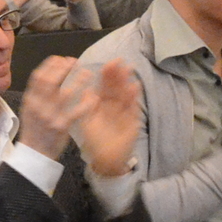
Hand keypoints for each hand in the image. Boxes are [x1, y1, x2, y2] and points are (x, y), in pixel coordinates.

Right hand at [16, 57, 91, 159]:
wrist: (35, 153)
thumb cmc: (35, 129)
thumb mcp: (29, 109)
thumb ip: (38, 94)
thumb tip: (48, 75)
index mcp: (29, 99)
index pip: (38, 76)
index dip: (50, 65)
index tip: (60, 58)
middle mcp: (38, 106)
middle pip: (50, 81)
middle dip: (63, 68)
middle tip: (74, 62)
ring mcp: (49, 116)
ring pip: (66, 93)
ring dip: (78, 81)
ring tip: (87, 73)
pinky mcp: (61, 127)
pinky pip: (77, 112)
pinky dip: (87, 103)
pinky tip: (94, 97)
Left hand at [76, 59, 143, 177]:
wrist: (106, 160)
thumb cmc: (95, 141)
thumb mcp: (88, 123)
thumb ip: (87, 107)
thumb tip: (86, 90)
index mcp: (101, 105)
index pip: (104, 87)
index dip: (106, 76)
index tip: (108, 63)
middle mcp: (113, 107)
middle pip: (116, 88)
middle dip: (117, 74)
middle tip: (119, 60)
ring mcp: (124, 113)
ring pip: (125, 95)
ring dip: (127, 82)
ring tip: (129, 68)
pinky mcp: (132, 121)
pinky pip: (132, 108)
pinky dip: (133, 98)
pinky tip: (135, 86)